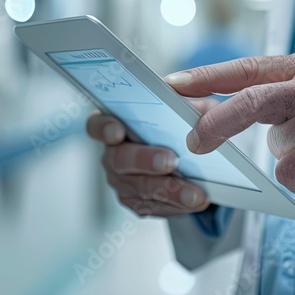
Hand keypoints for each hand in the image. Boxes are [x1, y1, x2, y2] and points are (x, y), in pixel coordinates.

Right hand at [86, 100, 215, 216]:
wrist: (197, 158)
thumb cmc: (185, 125)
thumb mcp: (192, 104)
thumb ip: (190, 95)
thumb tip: (185, 88)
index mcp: (118, 123)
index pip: (98, 125)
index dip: (103, 128)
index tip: (118, 131)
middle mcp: (114, 153)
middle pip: (120, 159)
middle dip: (145, 160)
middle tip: (170, 161)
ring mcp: (123, 180)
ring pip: (139, 187)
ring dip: (168, 190)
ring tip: (194, 193)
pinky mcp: (137, 202)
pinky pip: (152, 206)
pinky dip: (175, 205)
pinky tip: (195, 201)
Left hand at [165, 51, 294, 192]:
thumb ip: (283, 91)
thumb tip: (228, 110)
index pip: (246, 67)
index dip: (206, 75)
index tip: (172, 83)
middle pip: (250, 98)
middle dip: (217, 121)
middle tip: (196, 139)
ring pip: (278, 145)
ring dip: (294, 155)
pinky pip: (294, 171)